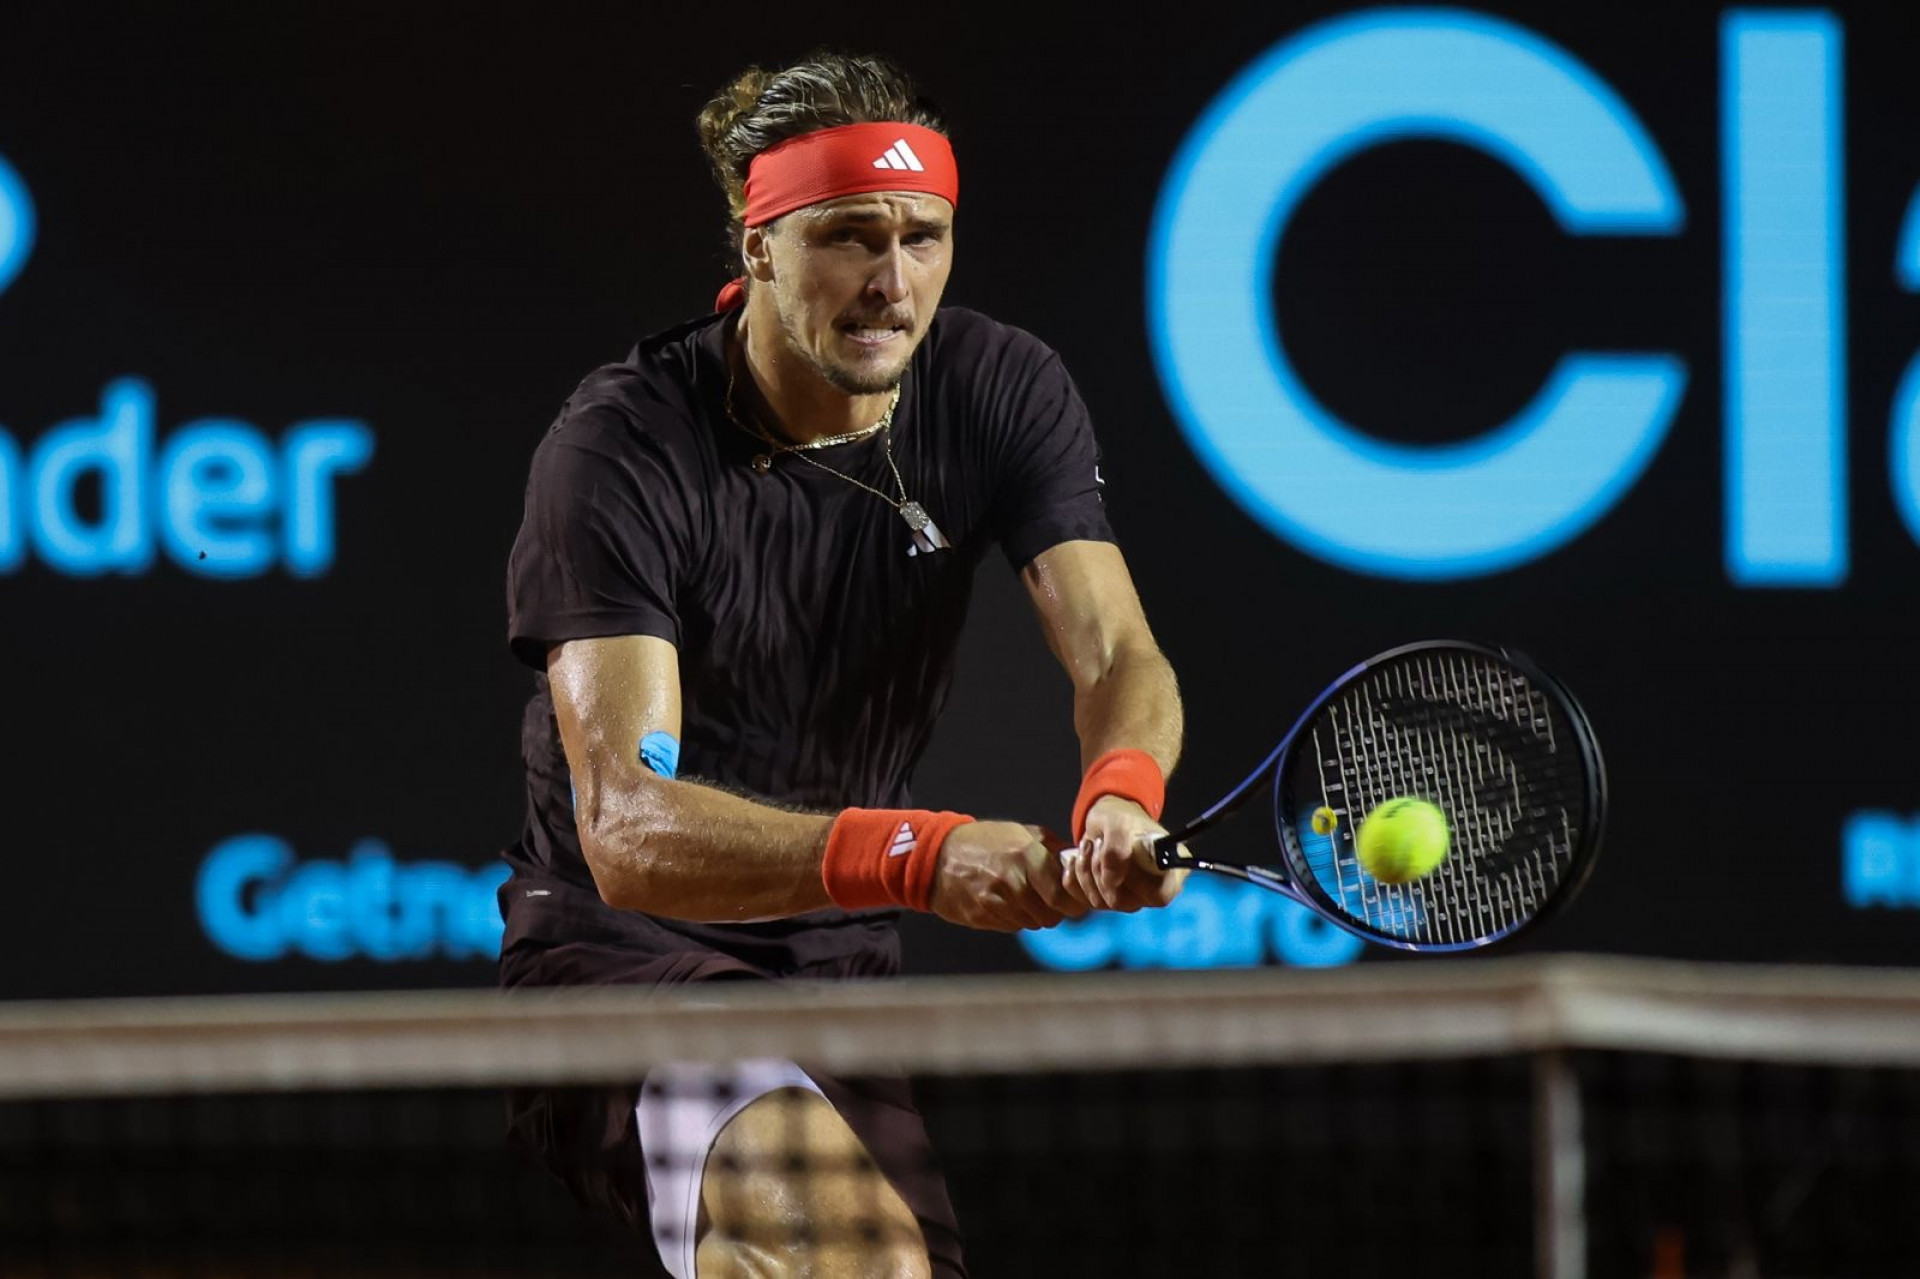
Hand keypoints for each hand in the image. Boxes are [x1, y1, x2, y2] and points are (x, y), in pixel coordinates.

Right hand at [928, 821, 1089, 932]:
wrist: (936, 856)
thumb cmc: (982, 841)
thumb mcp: (1018, 832)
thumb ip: (1049, 846)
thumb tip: (1076, 860)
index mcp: (1026, 856)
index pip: (1062, 894)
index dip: (1074, 901)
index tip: (1075, 899)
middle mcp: (1012, 881)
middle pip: (1051, 915)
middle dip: (1057, 911)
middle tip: (1053, 901)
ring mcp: (996, 902)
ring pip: (1033, 924)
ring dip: (1035, 915)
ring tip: (1024, 897)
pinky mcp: (982, 916)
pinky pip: (1012, 926)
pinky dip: (1015, 918)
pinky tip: (1006, 901)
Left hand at [1065, 795, 1187, 912]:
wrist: (1106, 819)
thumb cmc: (1123, 818)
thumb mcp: (1120, 822)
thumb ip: (1117, 849)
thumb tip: (1112, 881)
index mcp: (1171, 870)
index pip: (1160, 895)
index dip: (1138, 883)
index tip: (1123, 857)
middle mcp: (1152, 890)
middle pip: (1125, 902)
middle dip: (1103, 871)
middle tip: (1097, 842)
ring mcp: (1129, 898)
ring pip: (1101, 902)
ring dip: (1086, 870)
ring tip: (1088, 844)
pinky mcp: (1105, 900)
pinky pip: (1082, 900)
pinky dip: (1073, 877)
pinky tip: (1077, 857)